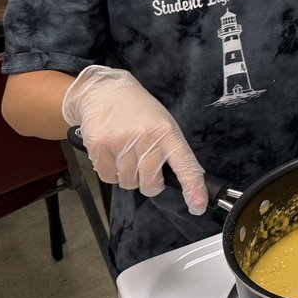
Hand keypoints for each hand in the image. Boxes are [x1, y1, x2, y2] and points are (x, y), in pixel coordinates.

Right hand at [61, 65, 207, 214]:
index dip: (193, 188)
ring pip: (128, 183)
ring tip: (126, 152)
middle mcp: (146, 138)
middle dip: (148, 183)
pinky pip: (108, 178)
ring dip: (127, 176)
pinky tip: (112, 153)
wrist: (105, 91)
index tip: (198, 206)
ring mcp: (122, 143)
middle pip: (150, 183)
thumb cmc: (138, 111)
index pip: (185, 165)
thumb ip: (173, 151)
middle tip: (144, 166)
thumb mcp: (163, 124)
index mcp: (167, 133)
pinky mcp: (100, 147)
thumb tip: (189, 180)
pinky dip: (110, 172)